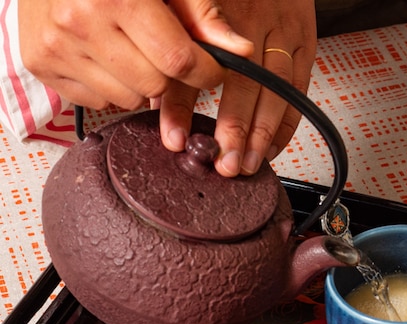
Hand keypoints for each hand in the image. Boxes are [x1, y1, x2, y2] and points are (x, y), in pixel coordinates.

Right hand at [18, 0, 253, 111]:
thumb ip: (203, 14)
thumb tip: (243, 52)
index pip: (179, 60)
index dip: (206, 70)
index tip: (211, 67)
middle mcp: (80, 23)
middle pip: (155, 86)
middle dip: (170, 75)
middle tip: (165, 51)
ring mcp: (55, 46)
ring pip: (128, 100)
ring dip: (141, 83)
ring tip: (131, 48)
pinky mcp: (40, 64)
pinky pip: (97, 102)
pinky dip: (110, 86)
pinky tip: (104, 55)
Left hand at [158, 0, 317, 176]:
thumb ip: (172, 40)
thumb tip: (153, 94)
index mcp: (212, 8)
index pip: (192, 65)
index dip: (182, 105)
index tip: (175, 139)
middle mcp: (249, 20)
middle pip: (243, 82)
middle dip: (234, 128)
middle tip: (224, 163)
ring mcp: (280, 31)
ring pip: (275, 89)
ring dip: (262, 132)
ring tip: (247, 164)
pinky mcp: (304, 39)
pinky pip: (299, 87)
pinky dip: (287, 121)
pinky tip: (272, 146)